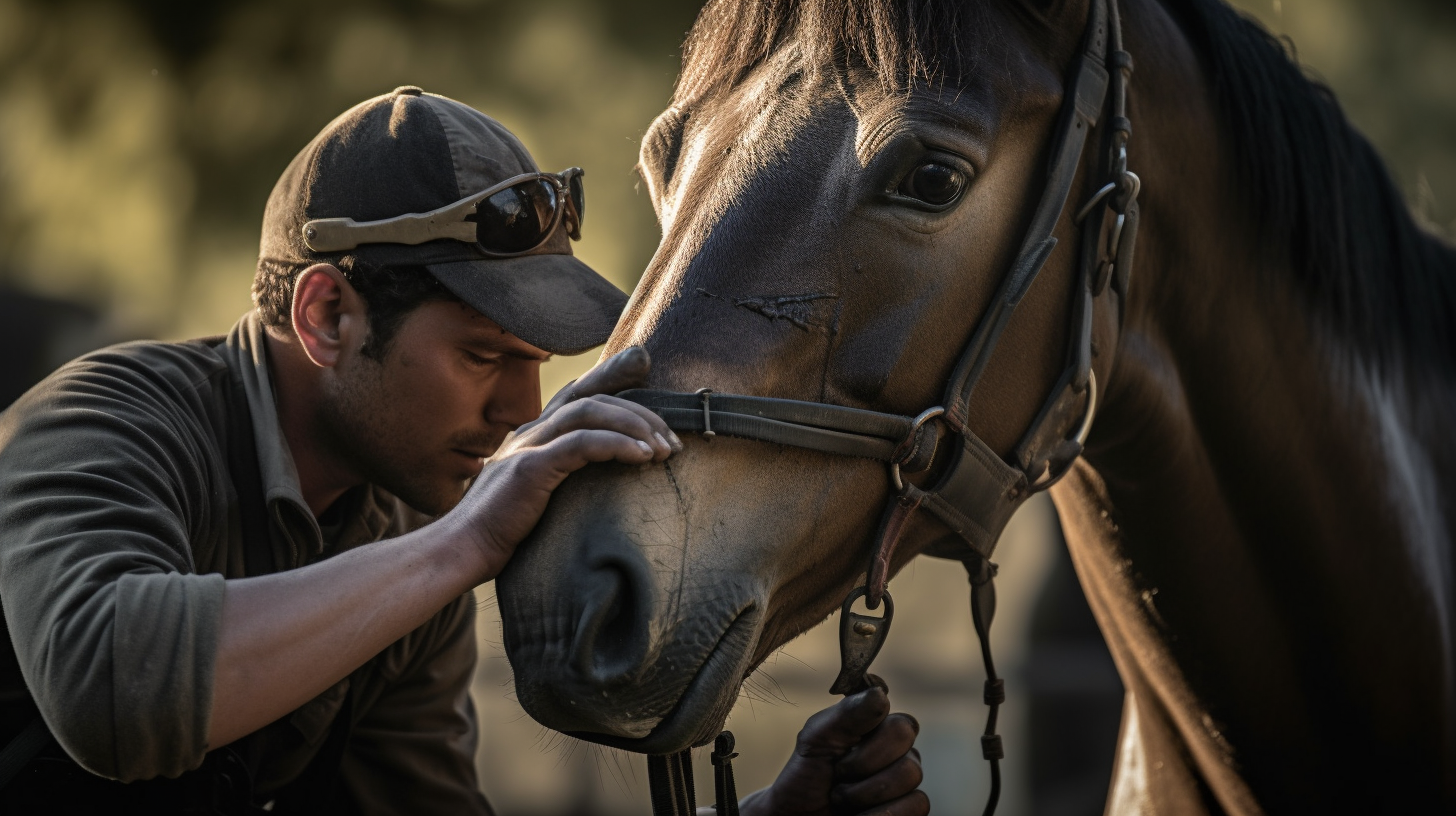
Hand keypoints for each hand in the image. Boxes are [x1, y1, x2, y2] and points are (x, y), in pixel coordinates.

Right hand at [443, 346, 679, 578]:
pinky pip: (582, 444)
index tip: (646, 366)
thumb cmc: (500, 533)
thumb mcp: (535, 497)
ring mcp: (527, 446)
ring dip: (634, 426)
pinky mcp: (530, 469)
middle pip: (592, 397)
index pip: (577, 393)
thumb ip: (559, 480)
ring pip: (590, 411)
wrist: (459, 552)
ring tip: (664, 449)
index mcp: (531, 435)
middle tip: (672, 437)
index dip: (612, 375)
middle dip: (639, 411)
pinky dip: (617, 445)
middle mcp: (529, 432)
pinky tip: (642, 457)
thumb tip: (597, 485)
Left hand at [740, 687, 926, 815]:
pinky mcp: (912, 806)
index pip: (885, 702)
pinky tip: (860, 815)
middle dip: (862, 760)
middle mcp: (894, 744)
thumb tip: (880, 692)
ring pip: (910, 772)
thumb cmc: (806, 778)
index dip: (867, 719)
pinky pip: (916, 803)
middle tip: (838, 773)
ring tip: (843, 798)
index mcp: (871, 721)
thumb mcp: (815, 741)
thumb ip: (846, 714)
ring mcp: (905, 776)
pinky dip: (880, 815)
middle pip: (904, 733)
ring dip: (865, 792)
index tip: (844, 737)